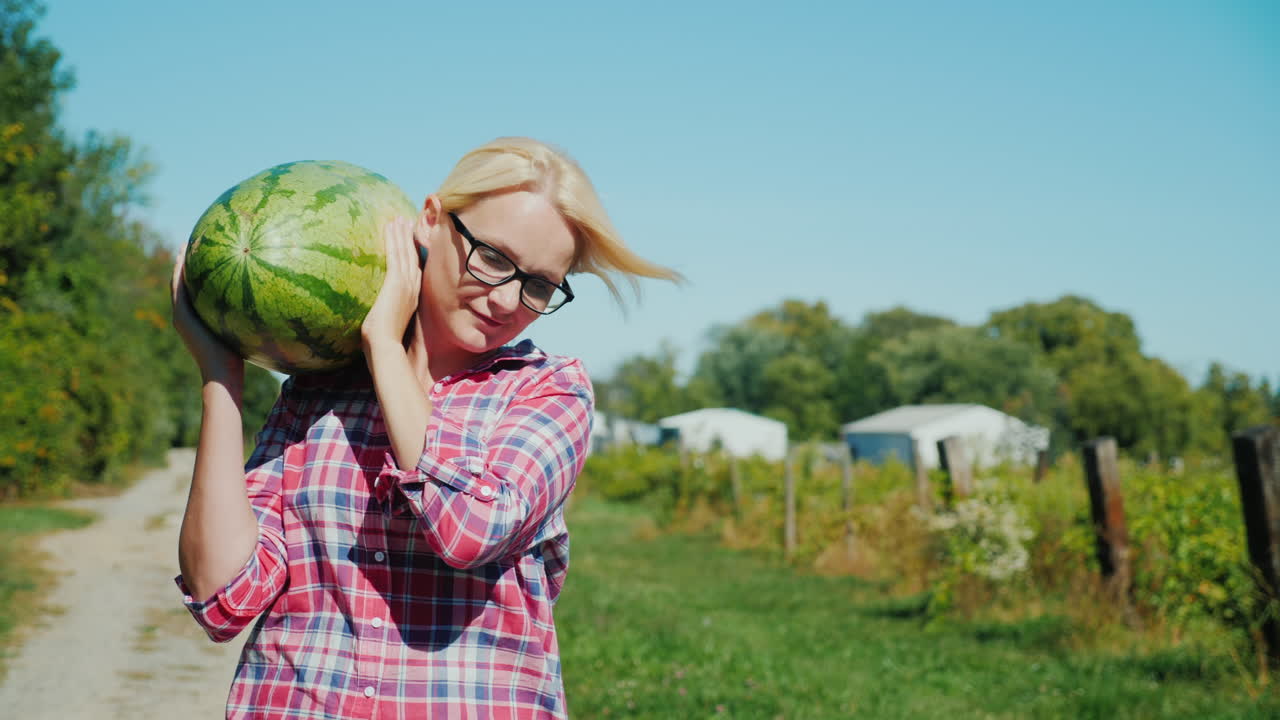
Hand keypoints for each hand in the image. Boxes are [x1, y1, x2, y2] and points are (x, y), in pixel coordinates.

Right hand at [170, 250, 243, 382]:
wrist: (222, 374)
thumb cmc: (237, 360)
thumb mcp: (242, 332)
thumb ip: (246, 317)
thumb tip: (268, 306)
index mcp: (198, 321)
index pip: (195, 294)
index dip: (197, 276)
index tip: (203, 259)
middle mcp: (186, 318)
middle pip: (183, 286)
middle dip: (186, 266)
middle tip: (191, 246)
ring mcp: (182, 317)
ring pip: (177, 285)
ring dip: (179, 265)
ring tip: (184, 246)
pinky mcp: (181, 317)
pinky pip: (178, 290)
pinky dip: (179, 274)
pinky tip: (184, 258)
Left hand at [361, 216, 422, 351]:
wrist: (385, 346)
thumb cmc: (382, 341)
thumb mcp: (385, 321)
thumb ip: (383, 311)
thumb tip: (373, 311)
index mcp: (411, 297)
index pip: (414, 269)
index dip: (412, 252)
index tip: (409, 239)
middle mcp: (412, 288)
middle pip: (412, 257)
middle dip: (409, 238)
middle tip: (405, 221)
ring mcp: (406, 284)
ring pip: (405, 252)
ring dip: (402, 234)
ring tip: (398, 218)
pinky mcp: (397, 282)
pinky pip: (396, 255)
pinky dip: (394, 239)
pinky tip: (391, 227)